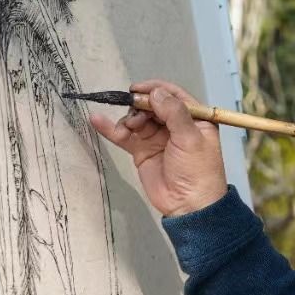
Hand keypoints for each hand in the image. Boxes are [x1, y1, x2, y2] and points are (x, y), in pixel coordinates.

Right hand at [89, 79, 227, 216]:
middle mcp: (175, 125)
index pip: (173, 95)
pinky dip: (111, 128)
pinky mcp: (142, 151)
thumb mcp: (191, 138)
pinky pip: (125, 136)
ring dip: (128, 119)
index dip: (155, 89)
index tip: (137, 89)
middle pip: (152, 105)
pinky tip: (97, 120)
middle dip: (139, 106)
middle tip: (134, 116)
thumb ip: (174, 113)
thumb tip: (156, 92)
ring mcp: (157, 138)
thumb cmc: (197, 170)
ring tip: (128, 129)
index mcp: (194, 118)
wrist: (189, 206)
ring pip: (137, 119)